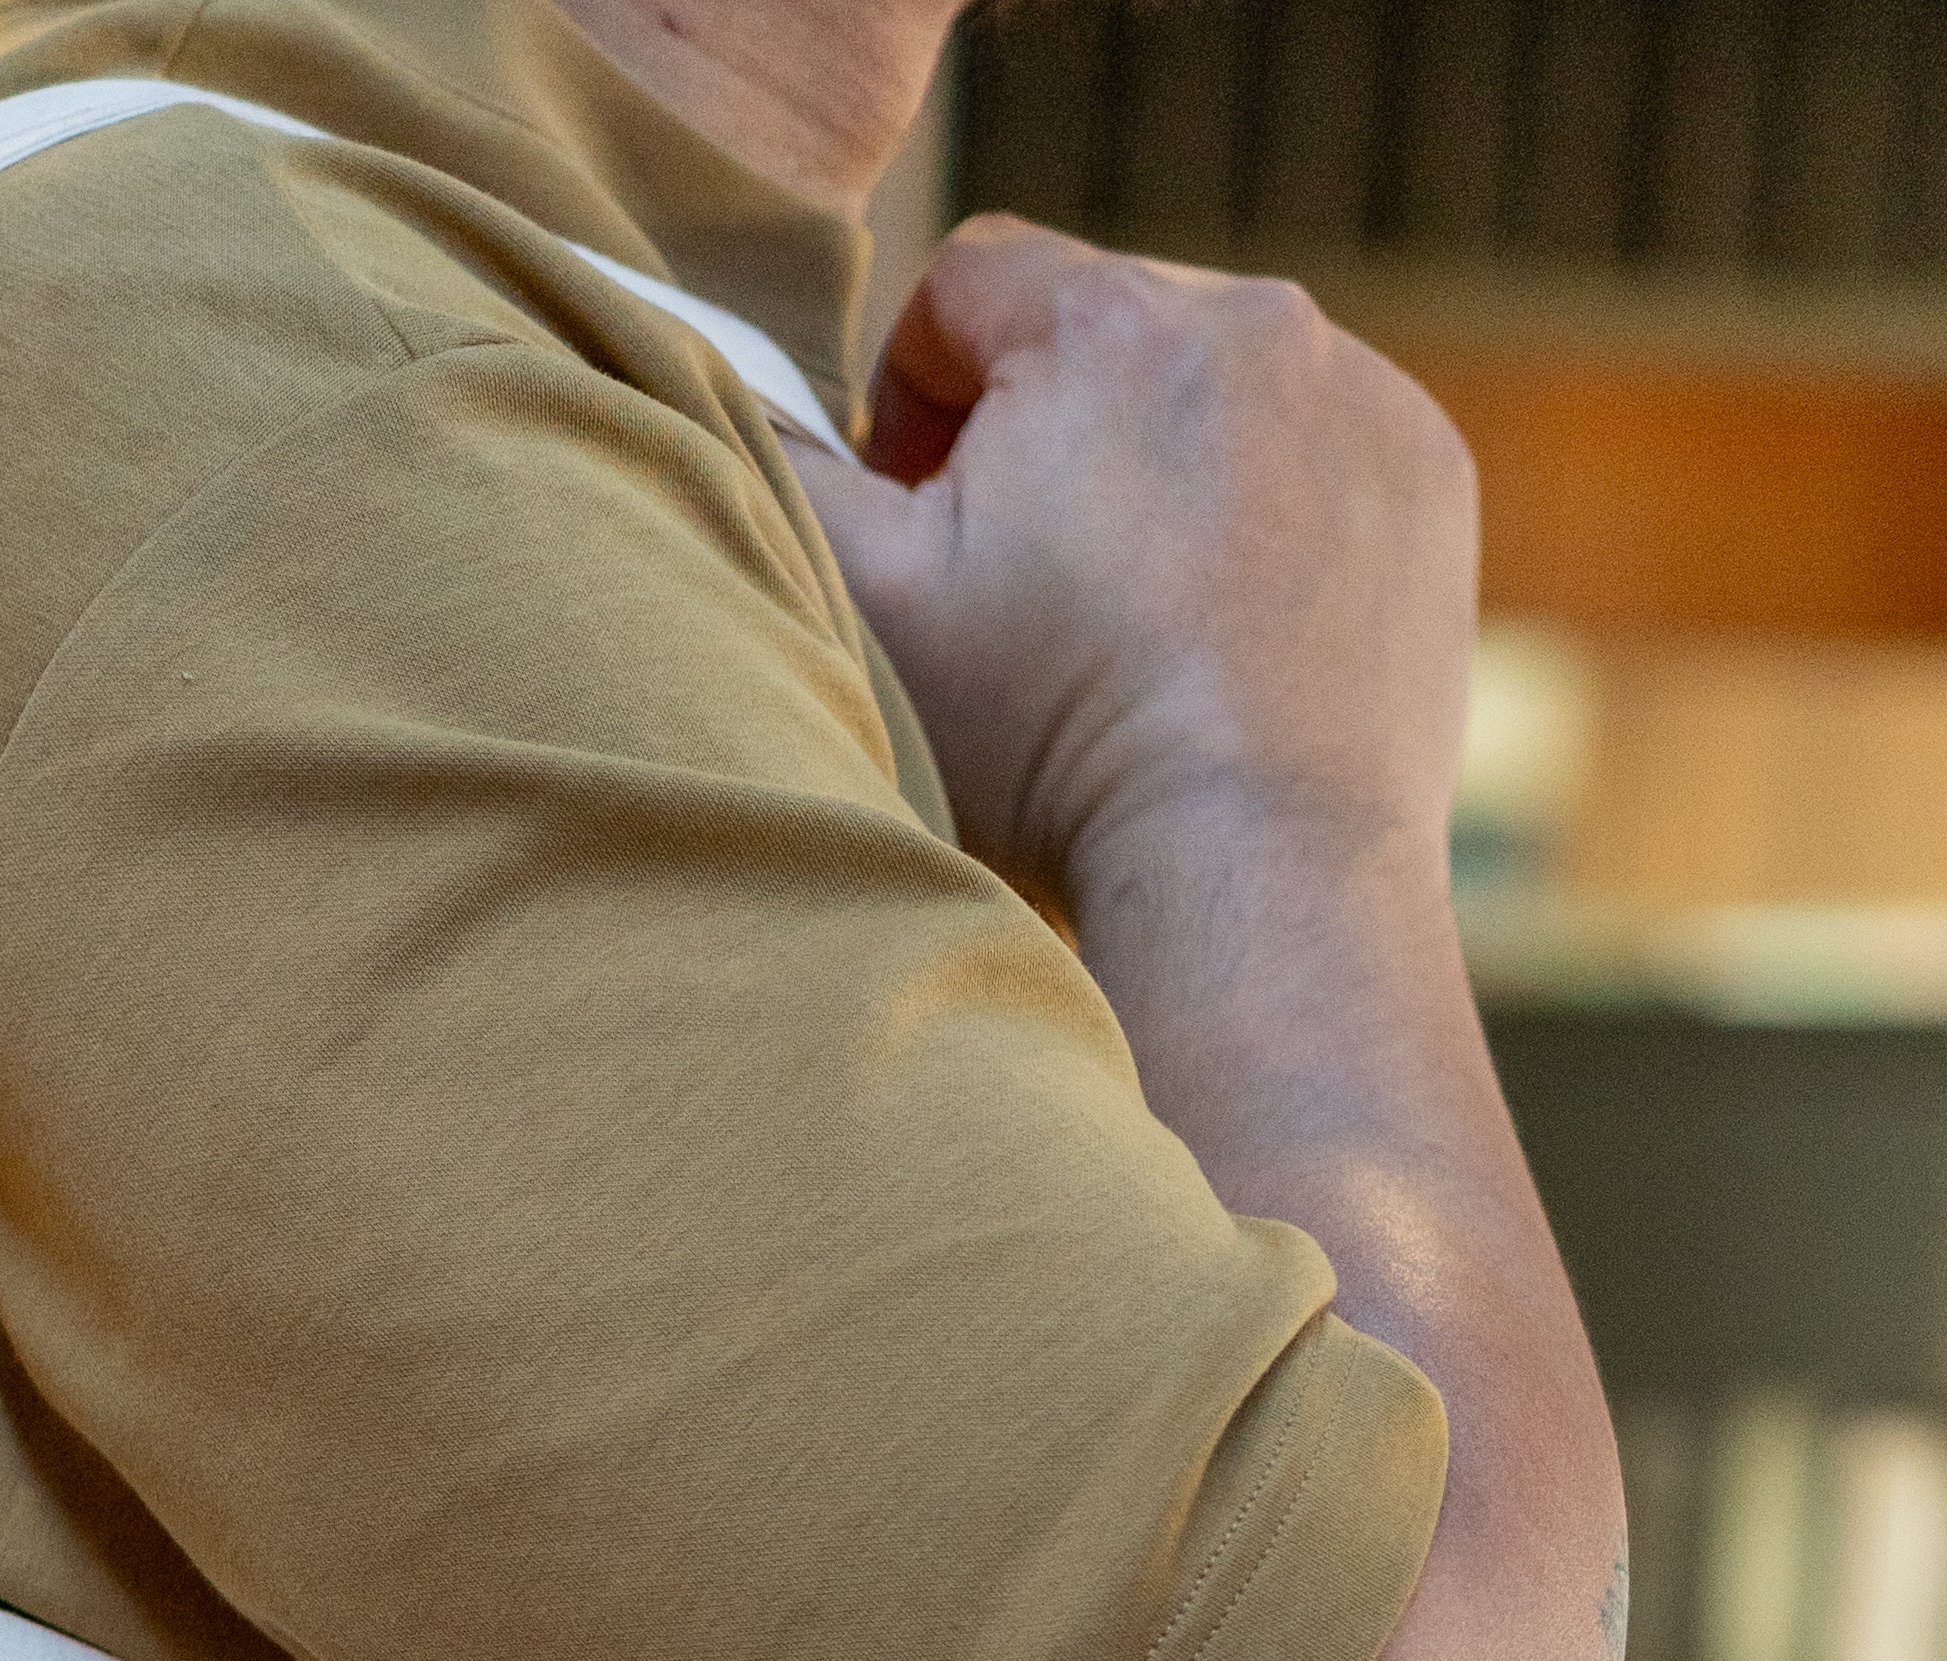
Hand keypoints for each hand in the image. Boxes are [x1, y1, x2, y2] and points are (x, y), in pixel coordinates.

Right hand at [802, 219, 1480, 917]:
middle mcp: (1254, 321)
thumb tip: (743, 392)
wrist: (1259, 872)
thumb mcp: (871, 605)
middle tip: (1025, 588)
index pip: (971, 281)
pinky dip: (1264, 512)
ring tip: (1132, 616)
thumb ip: (785, 467)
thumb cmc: (1057, 744)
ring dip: (1155, 465)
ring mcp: (1359, 393)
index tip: (925, 510)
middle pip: (1098, 327)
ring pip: (1210, 386)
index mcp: (1109, 322)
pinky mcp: (1425, 472)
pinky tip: (1226, 627)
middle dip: (1042, 429)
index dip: (915, 393)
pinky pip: (1314, 445)